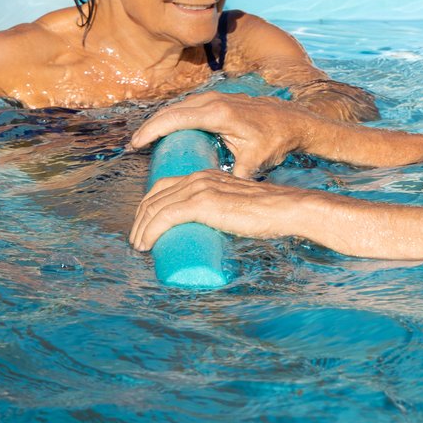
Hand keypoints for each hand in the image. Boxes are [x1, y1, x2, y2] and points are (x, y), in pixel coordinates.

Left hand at [129, 168, 305, 250]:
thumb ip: (225, 213)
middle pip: (154, 196)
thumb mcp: (237, 207)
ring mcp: (199, 189)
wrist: (284, 209)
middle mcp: (198, 178)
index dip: (148, 206)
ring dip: (141, 229)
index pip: (164, 186)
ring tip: (140, 247)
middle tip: (138, 240)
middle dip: (140, 219)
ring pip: (155, 207)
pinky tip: (145, 244)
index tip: (144, 226)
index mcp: (204, 176)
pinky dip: (150, 231)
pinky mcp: (202, 203)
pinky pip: (164, 217)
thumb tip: (217, 233)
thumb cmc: (267, 213)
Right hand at [130, 91, 314, 177]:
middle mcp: (213, 101)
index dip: (152, 130)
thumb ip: (235, 179)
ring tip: (147, 140)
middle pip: (172, 111)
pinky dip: (176, 116)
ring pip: (180, 107)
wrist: (296, 121)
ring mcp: (217, 97)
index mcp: (217, 114)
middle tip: (135, 145)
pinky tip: (169, 130)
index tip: (136, 144)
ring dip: (163, 120)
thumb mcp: (254, 162)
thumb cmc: (276, 141)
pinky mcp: (221, 100)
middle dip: (151, 126)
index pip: (174, 119)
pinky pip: (191, 106)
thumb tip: (217, 202)